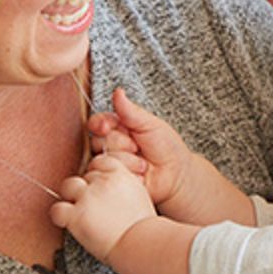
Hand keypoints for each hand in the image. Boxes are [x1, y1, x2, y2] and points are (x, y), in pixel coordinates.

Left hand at [50, 154, 156, 260]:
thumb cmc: (144, 225)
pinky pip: (57, 209)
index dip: (98, 173)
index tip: (100, 185)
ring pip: (69, 186)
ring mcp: (88, 197)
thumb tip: (114, 185)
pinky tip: (68, 221)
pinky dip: (60, 214)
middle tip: (95, 205)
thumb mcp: (140, 194)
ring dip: (73, 197)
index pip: (100, 161)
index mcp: (121, 174)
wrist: (141, 242)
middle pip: (86, 175)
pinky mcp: (76, 215)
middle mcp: (103, 181)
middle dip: (88, 188)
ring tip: (81, 211)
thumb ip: (125, 184)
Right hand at [86, 87, 191, 205]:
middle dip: (121, 144)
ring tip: (143, 164)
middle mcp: (109, 146)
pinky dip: (127, 174)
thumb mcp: (150, 124)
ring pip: (102, 159)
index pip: (96, 123)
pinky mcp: (111, 182)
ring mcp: (109, 164)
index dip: (100, 124)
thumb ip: (131, 111)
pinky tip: (139, 174)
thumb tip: (118, 91)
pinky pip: (107, 177)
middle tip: (138, 148)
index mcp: (117, 128)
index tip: (107, 126)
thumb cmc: (166, 146)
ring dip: (127, 160)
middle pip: (98, 141)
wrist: (176, 173)